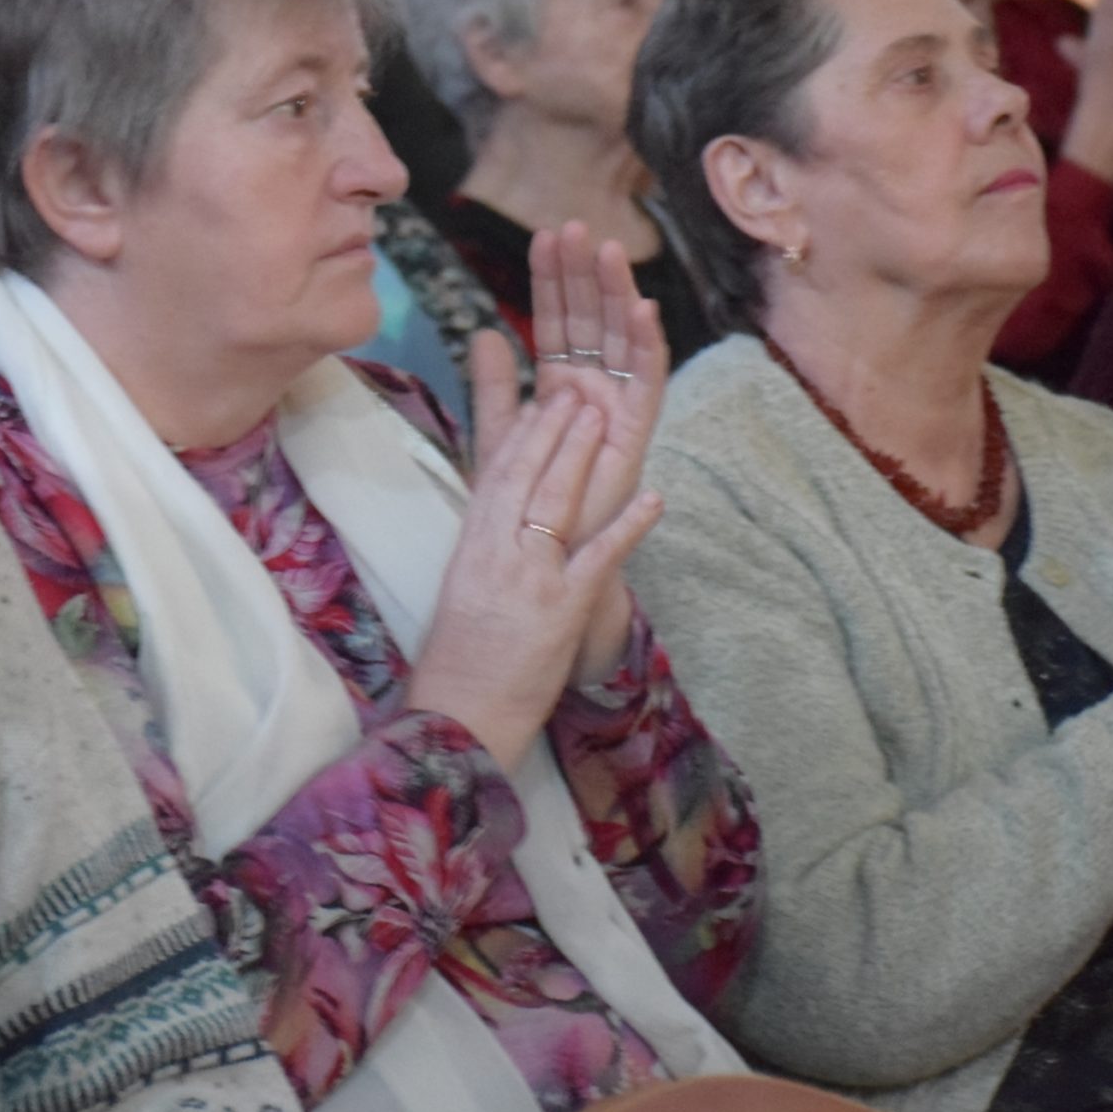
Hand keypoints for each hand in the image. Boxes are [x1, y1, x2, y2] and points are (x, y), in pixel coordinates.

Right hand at [407, 386, 665, 769]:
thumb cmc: (458, 664)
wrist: (458, 718)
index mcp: (470, 549)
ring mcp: (530, 579)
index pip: (496, 478)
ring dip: (580, 456)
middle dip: (552, 430)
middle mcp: (496, 554)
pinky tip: (654, 498)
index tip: (541, 403)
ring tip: (601, 416)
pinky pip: (599, 559)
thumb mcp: (461, 594)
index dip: (522, 436)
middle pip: (525, 477)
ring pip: (555, 503)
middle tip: (577, 393)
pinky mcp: (561, 611)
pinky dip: (628, 526)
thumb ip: (484, 555)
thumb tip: (502, 527)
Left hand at [467, 223, 667, 680]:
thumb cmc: (523, 511)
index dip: (550, 281)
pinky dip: (647, 345)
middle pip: (590, 321)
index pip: (555, 322)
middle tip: (574, 226)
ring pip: (620, 341)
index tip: (542, 235)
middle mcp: (594, 393)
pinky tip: (641, 308)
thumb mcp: (500, 442)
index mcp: (560, 388)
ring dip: (616, 296)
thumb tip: (484, 331)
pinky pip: (646, 383)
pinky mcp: (637, 435)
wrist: (543, 570)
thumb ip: (493, 390)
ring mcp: (618, 411)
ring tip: (608, 251)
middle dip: (583, 274)